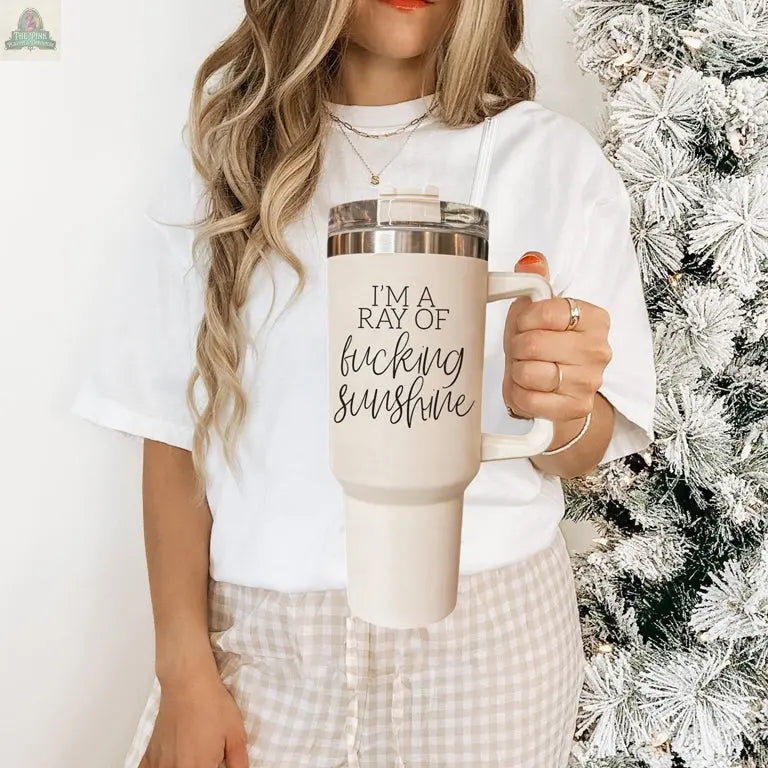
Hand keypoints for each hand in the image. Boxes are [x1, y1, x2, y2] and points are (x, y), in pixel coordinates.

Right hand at [138, 672, 248, 767]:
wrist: (189, 683)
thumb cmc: (212, 704)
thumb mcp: (236, 734)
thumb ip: (238, 762)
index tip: (216, 763)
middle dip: (199, 767)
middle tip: (207, 757)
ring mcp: (160, 764)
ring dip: (180, 767)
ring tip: (191, 756)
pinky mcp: (149, 755)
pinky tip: (168, 762)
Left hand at [502, 251, 611, 423]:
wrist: (555, 389)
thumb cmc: (545, 345)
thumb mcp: (536, 309)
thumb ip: (535, 281)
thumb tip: (531, 261)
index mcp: (594, 319)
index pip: (548, 311)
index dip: (525, 319)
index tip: (525, 324)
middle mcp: (598, 350)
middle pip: (534, 344)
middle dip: (518, 347)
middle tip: (523, 350)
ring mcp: (589, 381)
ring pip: (530, 372)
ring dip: (517, 371)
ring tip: (526, 368)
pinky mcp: (576, 407)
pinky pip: (530, 400)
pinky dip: (519, 394)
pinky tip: (528, 388)